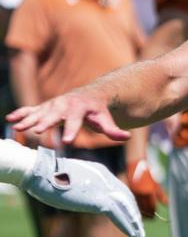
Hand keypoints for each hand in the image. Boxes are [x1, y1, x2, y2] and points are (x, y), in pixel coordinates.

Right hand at [7, 93, 130, 143]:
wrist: (89, 95)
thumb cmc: (98, 111)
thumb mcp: (106, 120)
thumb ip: (114, 130)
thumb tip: (127, 137)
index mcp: (81, 108)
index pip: (76, 121)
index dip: (71, 130)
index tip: (66, 141)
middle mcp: (65, 104)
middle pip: (54, 114)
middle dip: (46, 122)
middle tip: (38, 132)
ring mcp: (53, 105)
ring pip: (39, 112)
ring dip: (28, 119)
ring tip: (17, 127)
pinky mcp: (45, 107)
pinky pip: (31, 109)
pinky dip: (21, 112)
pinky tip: (9, 119)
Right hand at [22, 148, 145, 236]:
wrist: (42, 172)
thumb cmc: (48, 176)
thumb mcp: (71, 177)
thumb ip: (82, 185)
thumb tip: (81, 193)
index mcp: (100, 172)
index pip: (119, 189)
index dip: (127, 203)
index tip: (131, 213)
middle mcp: (106, 179)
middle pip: (127, 198)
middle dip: (134, 214)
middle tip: (139, 228)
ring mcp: (103, 188)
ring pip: (126, 207)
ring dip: (134, 223)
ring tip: (140, 236)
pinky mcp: (98, 199)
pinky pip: (118, 215)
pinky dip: (127, 225)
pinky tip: (134, 235)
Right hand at [127, 159, 167, 218]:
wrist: (136, 165)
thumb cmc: (148, 175)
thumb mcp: (156, 185)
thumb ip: (162, 196)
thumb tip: (167, 205)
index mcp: (149, 192)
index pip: (151, 208)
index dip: (152, 214)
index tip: (153, 217)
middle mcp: (141, 194)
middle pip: (144, 209)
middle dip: (146, 215)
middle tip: (149, 218)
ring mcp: (133, 193)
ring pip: (137, 207)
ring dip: (140, 213)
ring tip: (143, 216)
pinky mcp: (127, 192)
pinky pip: (131, 203)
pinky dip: (134, 207)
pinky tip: (136, 209)